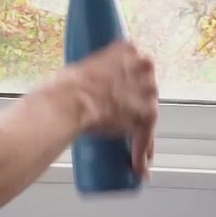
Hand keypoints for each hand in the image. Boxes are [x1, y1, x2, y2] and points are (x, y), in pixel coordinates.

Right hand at [74, 39, 159, 181]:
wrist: (72, 100)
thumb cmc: (66, 86)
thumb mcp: (80, 69)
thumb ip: (89, 75)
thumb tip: (79, 89)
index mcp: (127, 49)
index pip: (135, 67)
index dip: (132, 83)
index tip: (125, 95)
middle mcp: (144, 66)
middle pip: (145, 90)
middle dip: (138, 108)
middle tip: (125, 125)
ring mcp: (148, 90)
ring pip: (149, 115)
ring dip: (143, 135)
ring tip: (135, 153)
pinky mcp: (148, 114)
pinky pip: (146, 137)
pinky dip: (141, 154)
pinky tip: (139, 167)